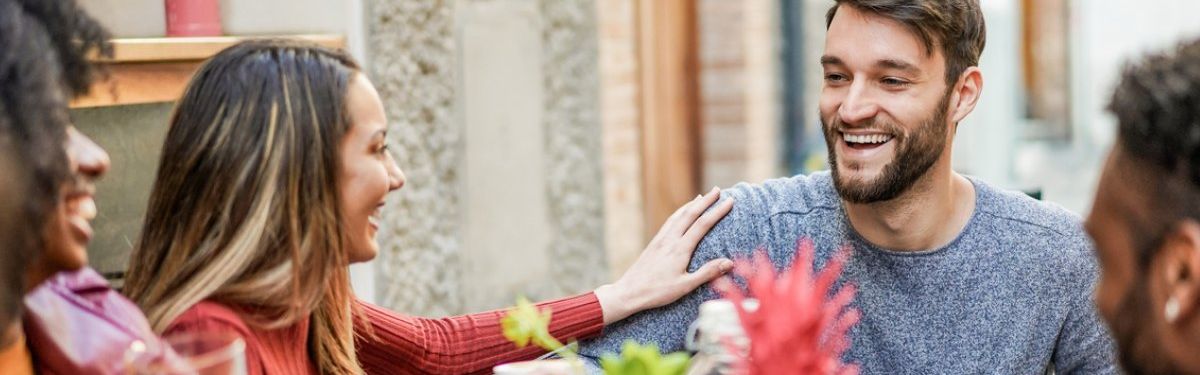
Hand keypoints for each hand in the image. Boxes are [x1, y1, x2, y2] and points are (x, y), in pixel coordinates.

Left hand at [594, 187, 734, 323]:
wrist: (629, 291)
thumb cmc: (658, 292)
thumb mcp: (686, 286)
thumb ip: (708, 272)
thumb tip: (729, 262)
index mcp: (680, 249)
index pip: (703, 224)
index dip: (717, 211)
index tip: (730, 201)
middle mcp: (670, 239)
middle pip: (690, 214)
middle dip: (705, 200)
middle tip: (718, 189)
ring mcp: (660, 239)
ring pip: (678, 215)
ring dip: (692, 204)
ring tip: (701, 196)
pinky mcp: (654, 243)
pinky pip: (669, 222)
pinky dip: (679, 213)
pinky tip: (681, 213)